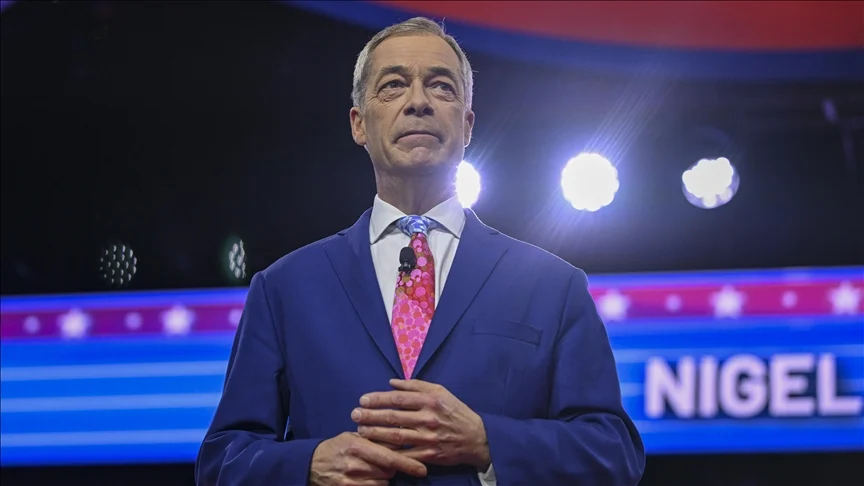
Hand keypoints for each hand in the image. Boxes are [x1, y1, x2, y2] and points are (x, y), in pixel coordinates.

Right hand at [308, 432, 426, 485]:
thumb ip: (376, 437)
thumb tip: (402, 432)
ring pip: (383, 482)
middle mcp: (355, 464)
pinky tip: (369, 478)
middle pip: (388, 470)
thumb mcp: (355, 437)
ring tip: (374, 468)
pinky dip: (376, 484)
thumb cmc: (339, 447)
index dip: (407, 463)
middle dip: (393, 466)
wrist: (313, 464)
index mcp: (358, 446)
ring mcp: (351, 479)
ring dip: (384, 476)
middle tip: (388, 462)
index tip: (422, 470)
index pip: (389, 456)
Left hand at [352, 379, 490, 470]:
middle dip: (370, 416)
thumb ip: (416, 385)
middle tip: (354, 415)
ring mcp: (429, 438)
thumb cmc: (456, 411)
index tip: (363, 399)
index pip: (397, 398)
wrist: (476, 438)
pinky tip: (376, 450)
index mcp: (430, 400)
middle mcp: (428, 418)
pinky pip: (405, 455)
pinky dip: (390, 453)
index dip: (378, 399)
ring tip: (360, 431)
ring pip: (396, 436)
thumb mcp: (441, 391)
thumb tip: (391, 382)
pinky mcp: (429, 455)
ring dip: (375, 434)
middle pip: (393, 417)